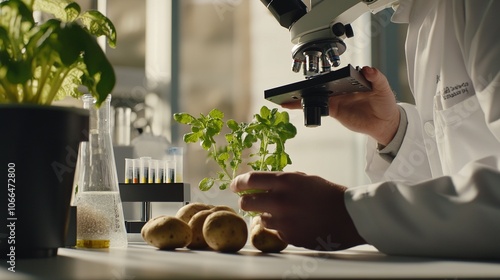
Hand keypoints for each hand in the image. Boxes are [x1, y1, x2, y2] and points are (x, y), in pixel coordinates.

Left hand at [230, 171, 365, 250]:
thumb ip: (282, 181)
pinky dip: (280, 227)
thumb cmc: (328, 194)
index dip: (238, 183)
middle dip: (246, 201)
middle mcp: (280, 201)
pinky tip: (295, 223)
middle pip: (247, 202)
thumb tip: (263, 183)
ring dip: (266, 215)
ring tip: (284, 213)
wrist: (349, 217)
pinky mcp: (289, 236)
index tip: (234, 186)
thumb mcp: (304, 179)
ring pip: (260, 219)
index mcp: (284, 182)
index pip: (250, 180)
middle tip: (249, 201)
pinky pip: (275, 231)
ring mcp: (283, 221)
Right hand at [283, 66, 399, 145]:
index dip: (324, 73)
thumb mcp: (384, 88)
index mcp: (351, 80)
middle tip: (293, 85)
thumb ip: (377, 78)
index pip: (335, 74)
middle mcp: (341, 88)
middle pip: (322, 84)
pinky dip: (304, 107)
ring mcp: (336, 99)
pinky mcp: (334, 111)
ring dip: (302, 96)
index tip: (315, 73)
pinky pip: (317, 107)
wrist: (385, 123)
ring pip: (316, 95)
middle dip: (307, 84)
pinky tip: (292, 105)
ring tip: (287, 96)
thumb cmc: (385, 103)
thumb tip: (368, 69)